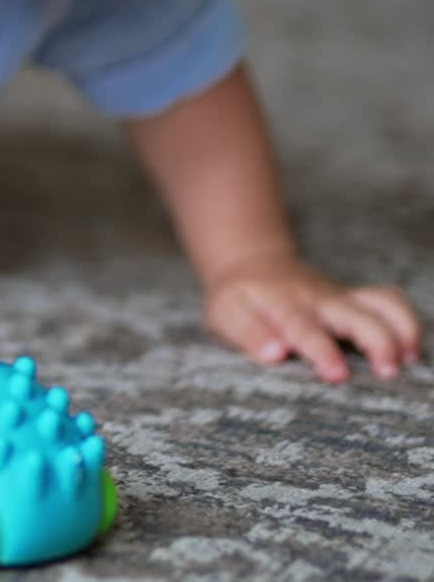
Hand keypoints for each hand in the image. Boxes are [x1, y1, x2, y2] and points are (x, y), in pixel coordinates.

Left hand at [204, 248, 421, 381]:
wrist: (252, 264)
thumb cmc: (238, 298)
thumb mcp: (227, 313)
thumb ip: (249, 333)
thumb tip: (273, 354)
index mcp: (282, 305)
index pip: (304, 327)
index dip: (322, 350)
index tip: (337, 373)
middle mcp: (317, 300)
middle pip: (355, 314)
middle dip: (376, 341)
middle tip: (388, 371)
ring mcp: (340, 298)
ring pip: (380, 304)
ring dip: (401, 329)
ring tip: (409, 360)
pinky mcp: (355, 299)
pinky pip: (388, 301)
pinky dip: (404, 321)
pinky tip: (410, 349)